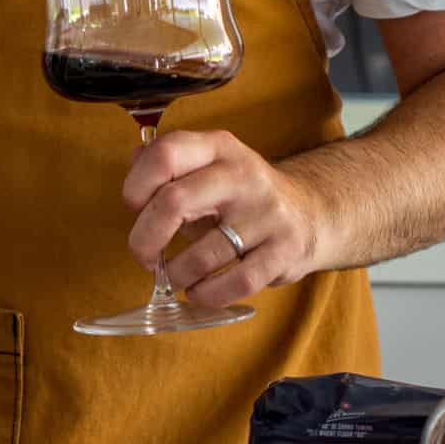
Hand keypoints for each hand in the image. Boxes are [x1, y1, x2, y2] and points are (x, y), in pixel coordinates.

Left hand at [122, 128, 318, 306]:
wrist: (310, 213)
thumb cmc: (241, 197)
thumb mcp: (208, 168)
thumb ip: (168, 165)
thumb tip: (134, 160)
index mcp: (218, 148)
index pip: (165, 155)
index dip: (136, 186)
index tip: (135, 209)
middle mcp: (243, 176)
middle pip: (173, 202)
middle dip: (144, 239)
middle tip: (143, 255)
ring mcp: (267, 213)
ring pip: (202, 256)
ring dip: (175, 275)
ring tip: (174, 277)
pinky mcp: (284, 251)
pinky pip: (235, 283)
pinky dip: (207, 295)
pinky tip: (198, 292)